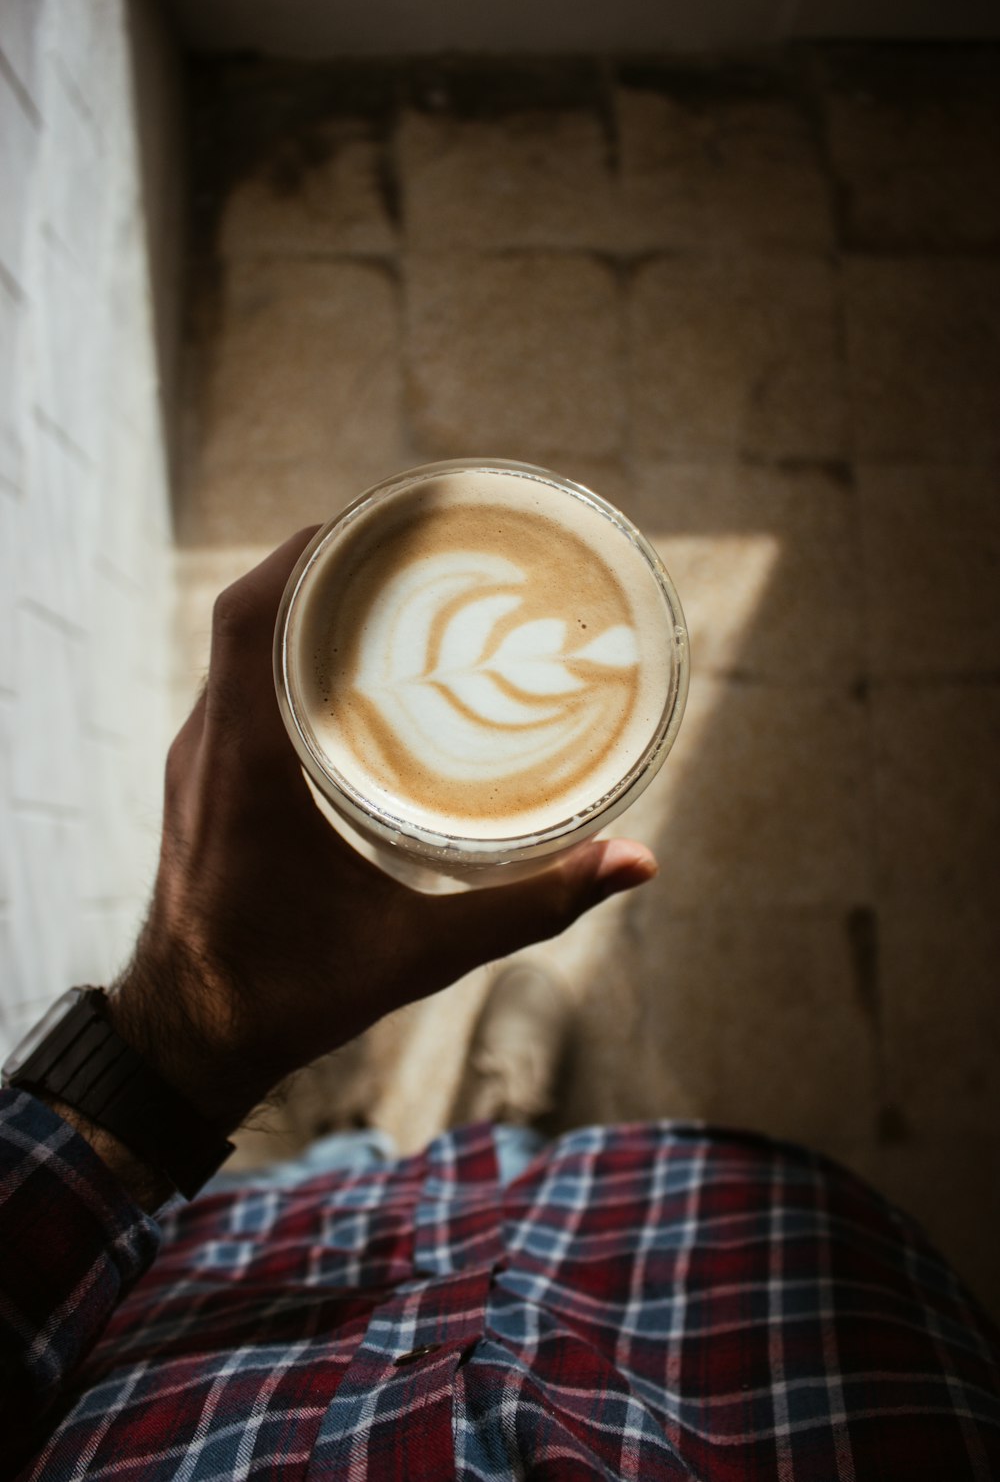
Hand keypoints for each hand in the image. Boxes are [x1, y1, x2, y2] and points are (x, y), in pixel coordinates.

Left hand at [110, 528, 657, 1133]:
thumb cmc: (289, 995)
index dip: (306, 552)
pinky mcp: (203, 780)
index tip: (379, 519)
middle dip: (321, 563)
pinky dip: (285, 655)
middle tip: (410, 546)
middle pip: (248, 614)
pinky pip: (237, 686)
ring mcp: (199, 762)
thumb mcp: (419, 954)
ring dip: (300, 608)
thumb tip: (634, 862)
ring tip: (389, 592)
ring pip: (238, 648)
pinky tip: (349, 672)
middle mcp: (209, 747)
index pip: (252, 617)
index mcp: (246, 766)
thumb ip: (529, 906)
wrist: (190, 1040)